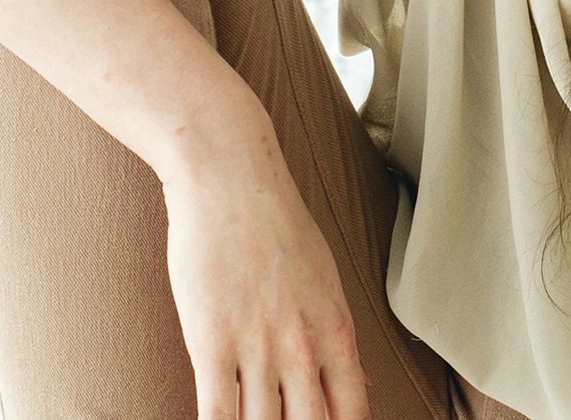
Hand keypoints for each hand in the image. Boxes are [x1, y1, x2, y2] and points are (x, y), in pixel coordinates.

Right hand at [158, 109, 371, 419]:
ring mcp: (259, 348)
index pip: (351, 415)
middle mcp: (304, 348)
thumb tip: (358, 383)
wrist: (231, 175)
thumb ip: (335, 336)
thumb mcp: (324, 277)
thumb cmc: (275, 220)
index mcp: (336, 331)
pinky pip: (216, 416)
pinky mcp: (212, 344)